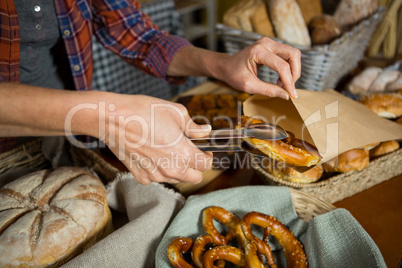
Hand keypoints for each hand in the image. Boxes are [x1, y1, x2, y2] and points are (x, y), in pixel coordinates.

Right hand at [98, 95, 212, 184]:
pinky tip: (153, 154)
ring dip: (178, 169)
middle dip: (196, 167)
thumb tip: (205, 131)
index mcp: (183, 153)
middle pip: (194, 178)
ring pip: (176, 179)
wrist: (113, 118)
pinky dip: (159, 170)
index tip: (205, 151)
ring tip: (169, 150)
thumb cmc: (144, 111)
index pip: (206, 166)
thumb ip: (194, 126)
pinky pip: (157, 178)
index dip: (208, 157)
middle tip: (190, 152)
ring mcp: (154, 175)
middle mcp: (170, 169)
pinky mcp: (140, 176)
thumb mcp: (176, 112)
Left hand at [219, 37, 300, 99]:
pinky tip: (280, 79)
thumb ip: (268, 90)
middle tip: (287, 88)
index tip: (291, 95)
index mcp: (258, 51)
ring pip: (293, 54)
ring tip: (281, 84)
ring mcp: (269, 43)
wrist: (225, 66)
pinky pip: (287, 55)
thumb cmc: (233, 75)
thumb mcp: (248, 86)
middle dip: (295, 73)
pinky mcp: (271, 46)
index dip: (289, 82)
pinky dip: (288, 68)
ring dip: (292, 70)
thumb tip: (286, 96)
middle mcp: (266, 43)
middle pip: (293, 54)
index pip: (282, 66)